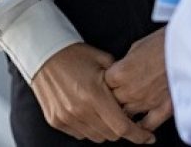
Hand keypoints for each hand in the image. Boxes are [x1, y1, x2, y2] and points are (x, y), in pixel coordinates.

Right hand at [29, 43, 153, 143]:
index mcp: (93, 94)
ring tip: (103, 112)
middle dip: (122, 129)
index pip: (122, 127)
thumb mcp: (103, 60)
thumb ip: (120, 82)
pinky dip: (88, 127)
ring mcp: (65, 117)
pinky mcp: (56, 120)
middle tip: (123, 116)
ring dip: (105, 129)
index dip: (139, 135)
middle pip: (111, 135)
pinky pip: (80, 134)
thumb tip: (135, 97)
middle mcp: (79, 109)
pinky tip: (88, 112)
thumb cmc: (73, 53)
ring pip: (96, 137)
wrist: (41, 52)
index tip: (148, 137)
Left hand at [104, 28, 172, 133]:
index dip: (106, 83)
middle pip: (113, 102)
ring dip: (126, 112)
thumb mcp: (135, 47)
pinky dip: (143, 127)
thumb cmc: (161, 42)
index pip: (103, 85)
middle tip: (118, 95)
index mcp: (119, 73)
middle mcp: (129, 91)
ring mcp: (146, 102)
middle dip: (114, 98)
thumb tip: (120, 71)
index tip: (109, 82)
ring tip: (126, 110)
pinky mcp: (163, 108)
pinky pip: (148, 124)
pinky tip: (139, 127)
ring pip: (127, 115)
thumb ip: (124, 64)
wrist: (186, 47)